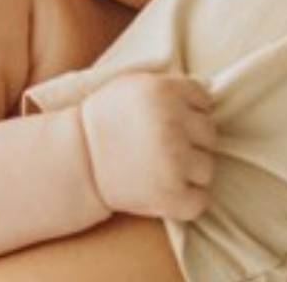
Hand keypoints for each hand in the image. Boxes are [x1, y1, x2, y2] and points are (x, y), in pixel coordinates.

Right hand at [79, 72, 215, 220]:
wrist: (74, 159)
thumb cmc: (104, 120)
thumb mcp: (134, 85)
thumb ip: (171, 85)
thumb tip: (212, 92)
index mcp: (166, 91)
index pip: (205, 101)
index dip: (188, 113)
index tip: (167, 123)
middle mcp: (174, 123)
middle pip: (209, 135)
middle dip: (190, 142)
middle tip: (160, 149)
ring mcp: (174, 160)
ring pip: (207, 168)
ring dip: (189, 172)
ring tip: (159, 170)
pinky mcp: (170, 194)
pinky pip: (200, 201)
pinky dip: (186, 202)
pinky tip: (165, 193)